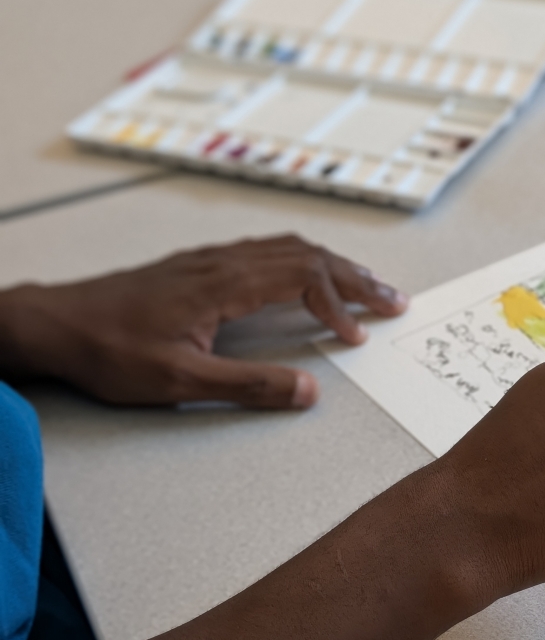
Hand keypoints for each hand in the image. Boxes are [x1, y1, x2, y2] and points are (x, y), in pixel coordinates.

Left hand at [0, 236, 405, 408]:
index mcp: (225, 284)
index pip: (303, 281)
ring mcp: (211, 260)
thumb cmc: (110, 351)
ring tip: (365, 285)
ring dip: (333, 266)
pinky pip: (267, 250)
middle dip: (356, 278)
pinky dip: (304, 261)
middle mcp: (223, 263)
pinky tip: (307, 275)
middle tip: (395, 299)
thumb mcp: (182, 381)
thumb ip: (250, 385)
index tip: (358, 337)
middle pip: (306, 256)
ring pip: (288, 248)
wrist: (55, 324)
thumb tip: (309, 392)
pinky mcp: (200, 266)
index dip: (339, 308)